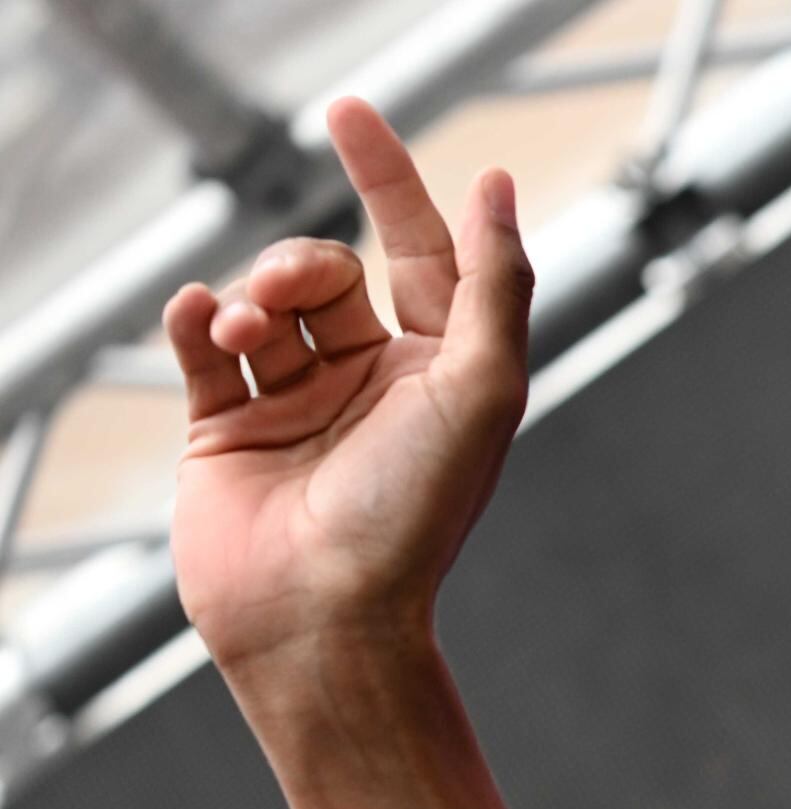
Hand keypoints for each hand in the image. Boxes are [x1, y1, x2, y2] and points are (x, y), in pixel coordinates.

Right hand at [164, 98, 530, 685]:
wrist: (325, 615)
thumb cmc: (415, 511)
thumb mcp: (483, 386)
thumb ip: (495, 282)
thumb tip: (495, 186)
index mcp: (445, 371)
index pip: (421, 251)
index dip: (390, 179)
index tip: (351, 112)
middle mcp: (375, 383)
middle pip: (328, 269)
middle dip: (304, 260)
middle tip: (295, 293)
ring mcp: (298, 403)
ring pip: (263, 298)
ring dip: (254, 293)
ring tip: (250, 331)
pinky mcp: (227, 429)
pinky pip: (200, 340)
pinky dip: (195, 317)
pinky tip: (202, 320)